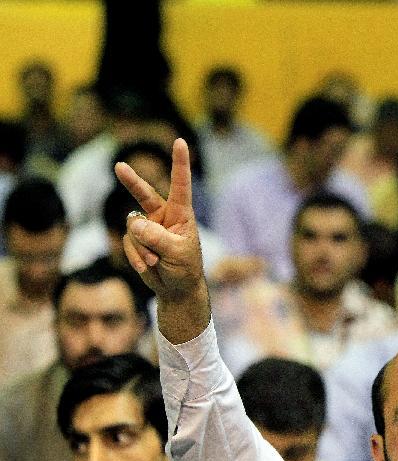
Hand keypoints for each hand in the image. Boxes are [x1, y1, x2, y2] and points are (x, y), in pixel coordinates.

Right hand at [115, 138, 209, 341]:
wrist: (176, 289)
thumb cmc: (185, 269)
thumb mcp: (177, 254)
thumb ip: (157, 238)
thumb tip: (134, 222)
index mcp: (181, 214)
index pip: (180, 185)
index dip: (179, 163)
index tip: (180, 142)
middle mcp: (163, 216)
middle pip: (144, 194)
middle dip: (131, 181)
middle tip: (118, 166)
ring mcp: (148, 227)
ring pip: (133, 228)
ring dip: (142, 247)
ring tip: (155, 262)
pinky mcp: (137, 240)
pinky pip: (128, 242)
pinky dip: (136, 256)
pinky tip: (147, 266)